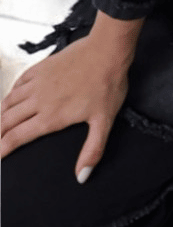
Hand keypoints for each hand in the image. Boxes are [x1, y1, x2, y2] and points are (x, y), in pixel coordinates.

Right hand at [0, 12, 142, 179]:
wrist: (107, 50)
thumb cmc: (107, 85)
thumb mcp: (104, 121)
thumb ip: (92, 150)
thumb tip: (82, 176)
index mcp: (51, 117)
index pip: (17, 137)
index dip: (2, 149)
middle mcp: (39, 100)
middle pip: (7, 121)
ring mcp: (38, 82)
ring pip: (9, 101)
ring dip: (1, 114)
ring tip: (0, 122)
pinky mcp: (42, 66)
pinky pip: (19, 81)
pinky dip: (11, 92)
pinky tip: (12, 95)